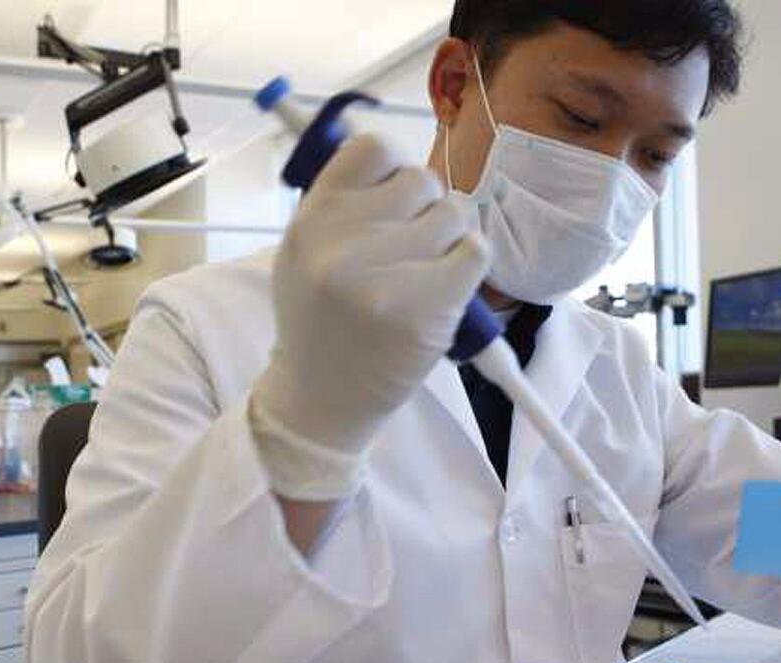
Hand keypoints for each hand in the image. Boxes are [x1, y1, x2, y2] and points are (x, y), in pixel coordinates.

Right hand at [250, 134, 489, 499]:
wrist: (322, 398)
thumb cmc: (320, 321)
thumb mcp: (304, 251)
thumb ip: (340, 200)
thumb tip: (382, 147)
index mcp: (312, 218)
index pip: (373, 147)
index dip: (393, 167)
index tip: (393, 196)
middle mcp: (342, 241)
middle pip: (422, 180)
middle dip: (425, 210)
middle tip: (407, 252)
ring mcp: (384, 275)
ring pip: (454, 214)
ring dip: (449, 242)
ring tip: (421, 276)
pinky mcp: (426, 307)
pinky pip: (476, 251)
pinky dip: (467, 268)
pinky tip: (442, 291)